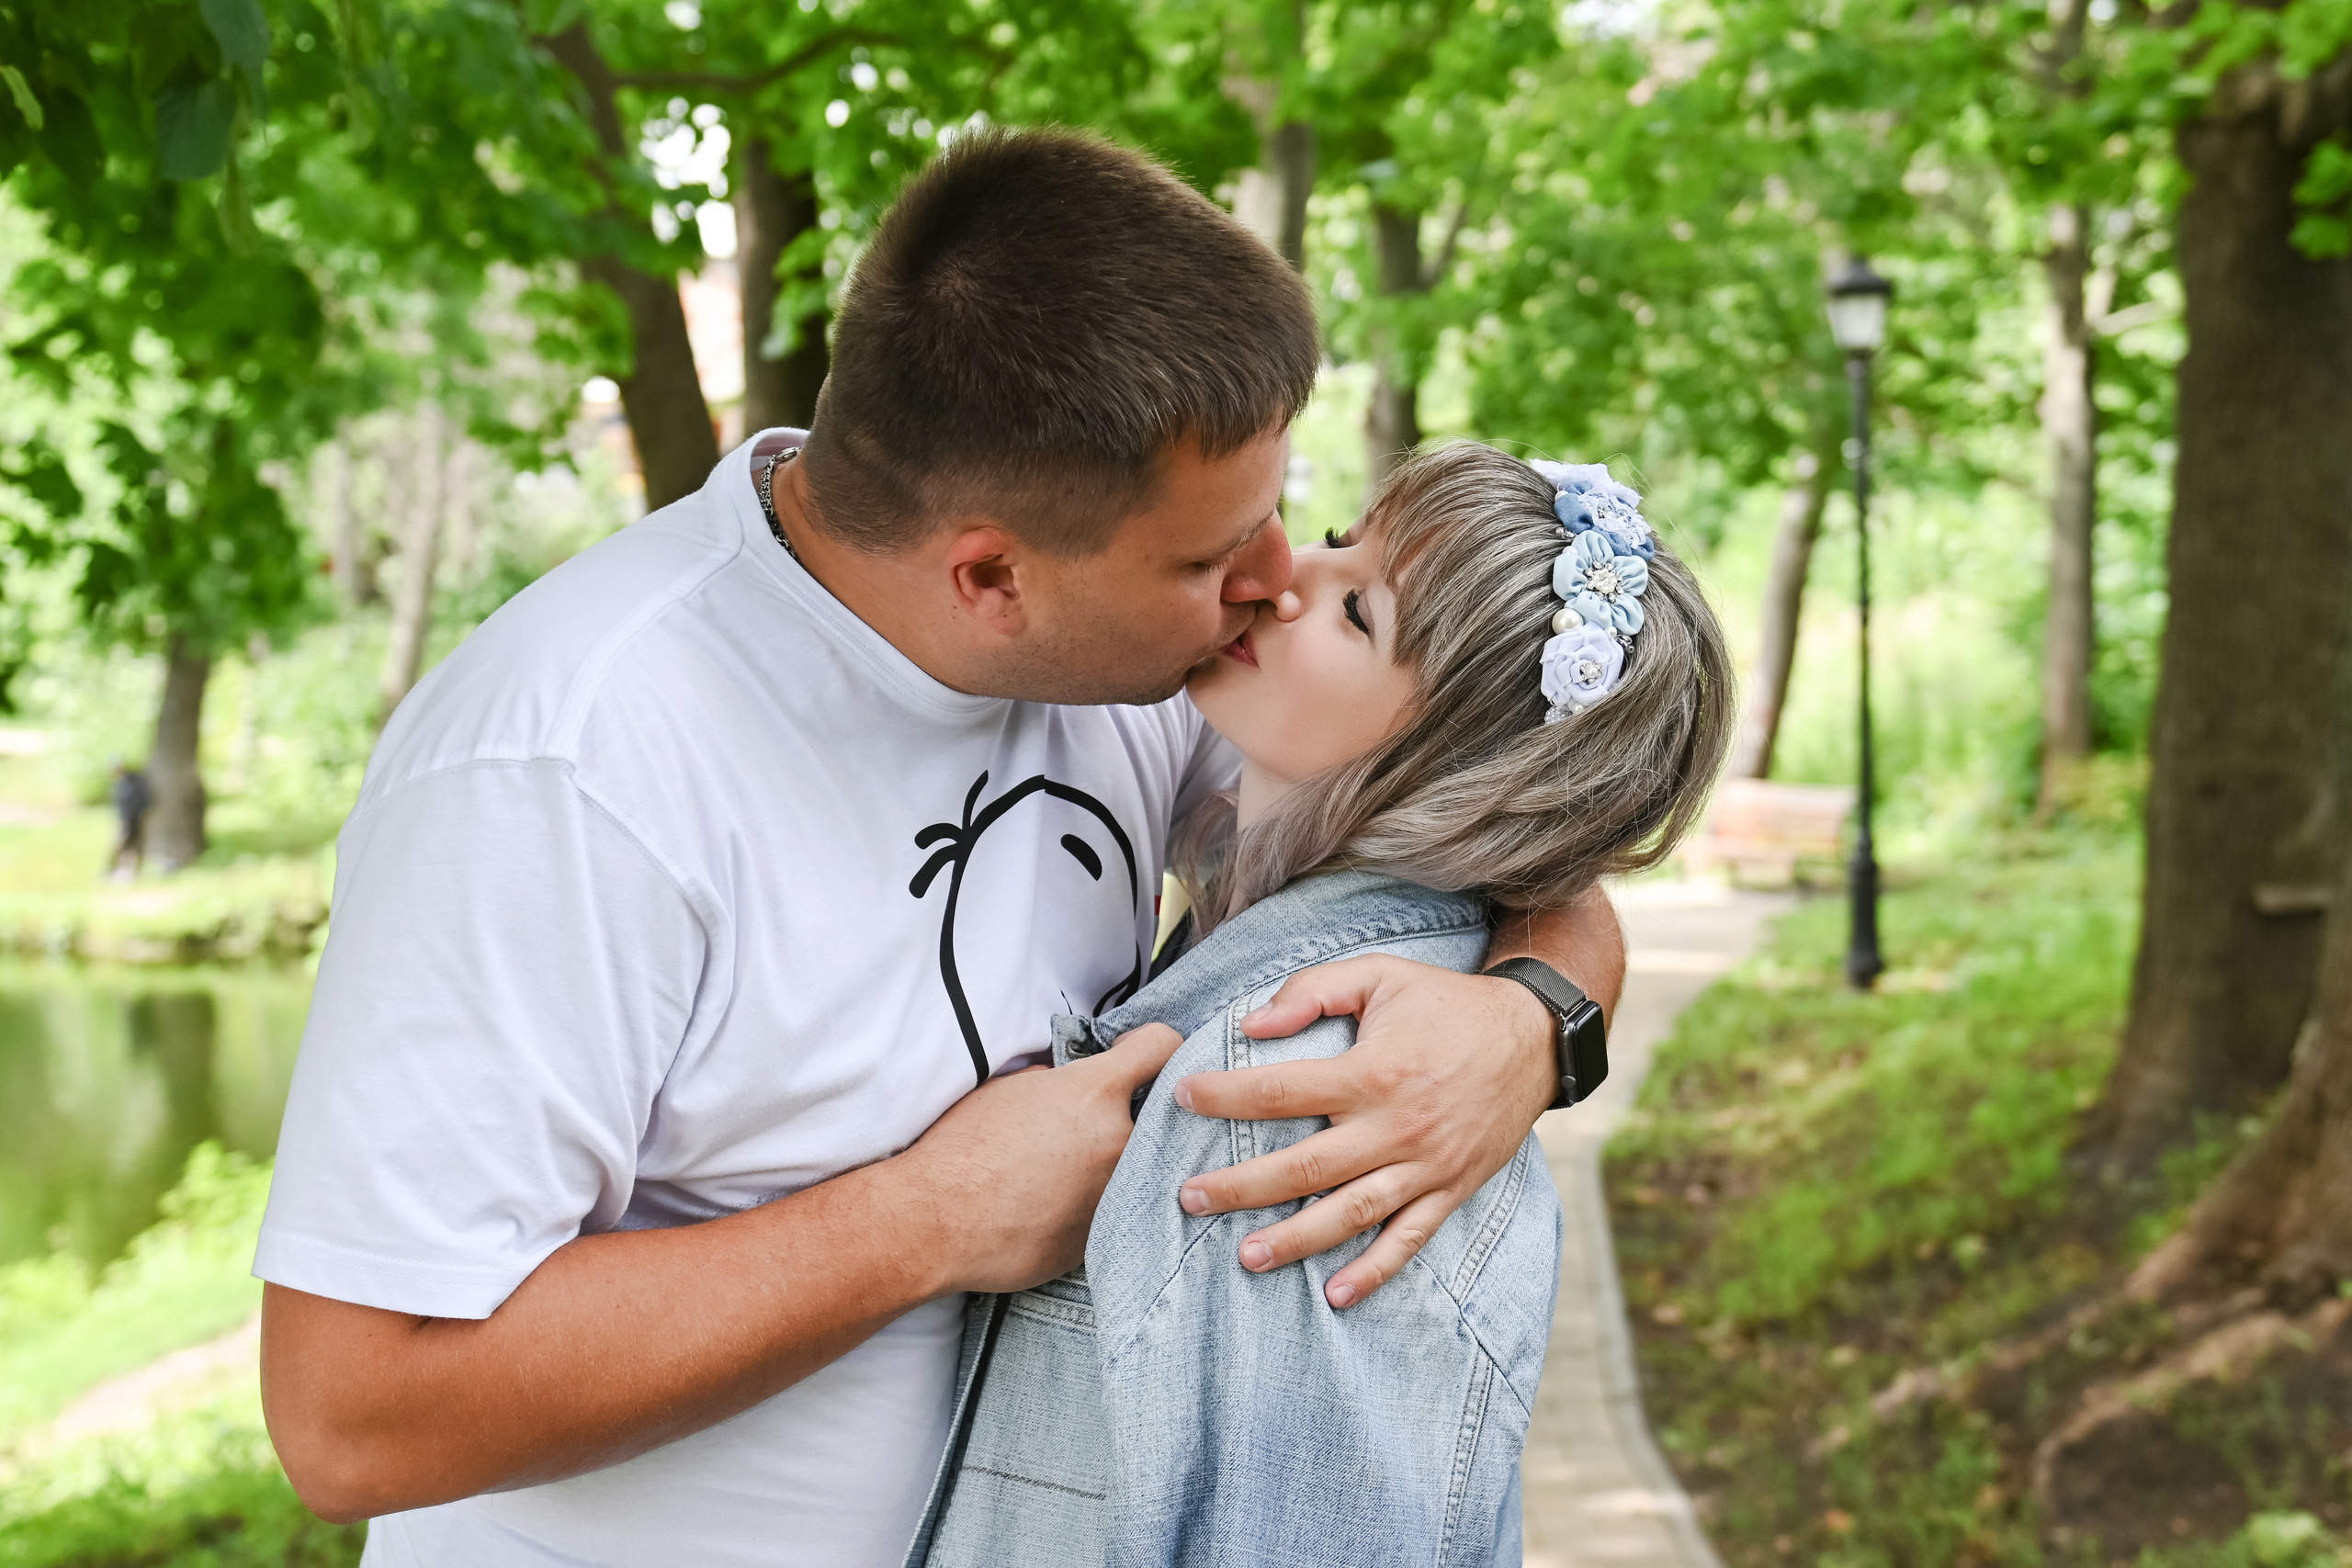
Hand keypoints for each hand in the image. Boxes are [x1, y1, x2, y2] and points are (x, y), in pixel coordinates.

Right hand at [901, 1024, 1184, 1293]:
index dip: (1149, 1046)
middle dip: (1132, 1112)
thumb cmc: (962, 1148)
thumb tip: (1069, 1082)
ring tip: (1065, 1170)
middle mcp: (1119, 1140)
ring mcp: (1115, 1193)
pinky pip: (1111, 1208)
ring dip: (1111, 1162)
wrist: (936, 1222)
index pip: (1161, 1047)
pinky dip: (1091, 1203)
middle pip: (1157, 1113)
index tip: (1133, 1056)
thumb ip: (1057, 1080)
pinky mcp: (1102, 1236)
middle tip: (1091, 1121)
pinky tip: (1052, 1205)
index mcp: (1095, 1092)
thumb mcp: (1011, 1088)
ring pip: (1136, 1166)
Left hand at [1170, 959, 1556, 1309]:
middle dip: (1241, 1187)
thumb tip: (1253, 1021)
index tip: (1183, 1097)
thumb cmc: (1446, 1002)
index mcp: (1372, 1072)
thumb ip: (1314, 989)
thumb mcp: (1380, 974)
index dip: (1226, 1097)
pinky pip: (1408, 1239)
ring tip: (1246, 1256)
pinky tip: (1335, 1294)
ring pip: (1349, 1214)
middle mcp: (1395, 1127)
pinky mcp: (1449, 1189)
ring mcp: (1424, 1166)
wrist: (1533, 1037)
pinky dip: (1374, 1271)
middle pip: (1304, 1167)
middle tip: (1190, 1199)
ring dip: (1296, 1240)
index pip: (1281, 1092)